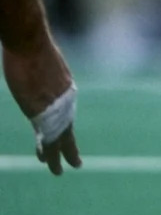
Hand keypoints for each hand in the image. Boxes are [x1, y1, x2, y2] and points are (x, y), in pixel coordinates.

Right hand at [3, 36, 80, 173]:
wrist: (30, 42)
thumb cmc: (34, 48)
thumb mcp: (45, 65)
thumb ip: (46, 77)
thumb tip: (41, 74)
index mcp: (66, 89)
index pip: (66, 115)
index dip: (64, 129)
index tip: (63, 140)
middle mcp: (65, 101)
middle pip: (68, 131)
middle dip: (70, 149)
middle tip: (77, 165)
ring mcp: (53, 108)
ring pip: (58, 140)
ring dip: (57, 157)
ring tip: (58, 171)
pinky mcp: (40, 113)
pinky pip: (45, 138)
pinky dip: (47, 152)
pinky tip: (46, 161)